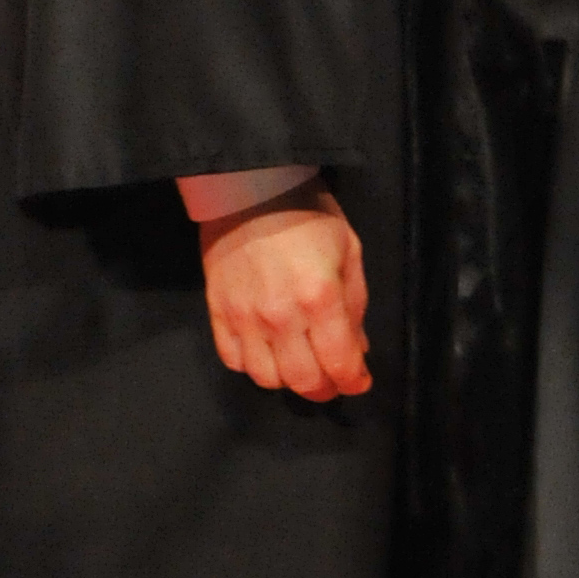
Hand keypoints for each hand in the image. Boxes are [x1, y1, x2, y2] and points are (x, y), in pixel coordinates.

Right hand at [197, 180, 372, 401]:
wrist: (251, 188)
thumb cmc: (309, 214)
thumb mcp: (348, 249)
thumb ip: (355, 303)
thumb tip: (358, 348)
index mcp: (320, 297)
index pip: (338, 361)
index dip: (353, 380)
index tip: (360, 382)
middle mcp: (280, 317)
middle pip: (302, 380)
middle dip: (324, 389)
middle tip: (333, 382)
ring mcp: (244, 319)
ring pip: (265, 379)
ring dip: (288, 381)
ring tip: (301, 366)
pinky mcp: (218, 314)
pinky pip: (233, 361)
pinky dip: (254, 366)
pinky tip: (268, 353)